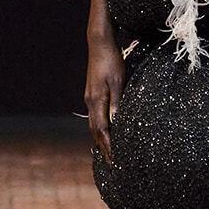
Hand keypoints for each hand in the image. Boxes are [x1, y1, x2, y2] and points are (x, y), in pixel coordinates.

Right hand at [85, 32, 123, 163]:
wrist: (99, 43)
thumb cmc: (111, 60)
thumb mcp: (118, 80)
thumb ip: (118, 102)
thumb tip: (117, 122)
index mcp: (96, 101)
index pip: (102, 131)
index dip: (108, 147)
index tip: (115, 161)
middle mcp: (90, 102)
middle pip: (96, 131)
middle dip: (104, 148)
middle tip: (112, 165)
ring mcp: (90, 98)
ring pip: (94, 125)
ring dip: (100, 140)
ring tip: (108, 154)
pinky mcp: (92, 93)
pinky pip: (95, 117)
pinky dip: (100, 129)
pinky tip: (105, 132)